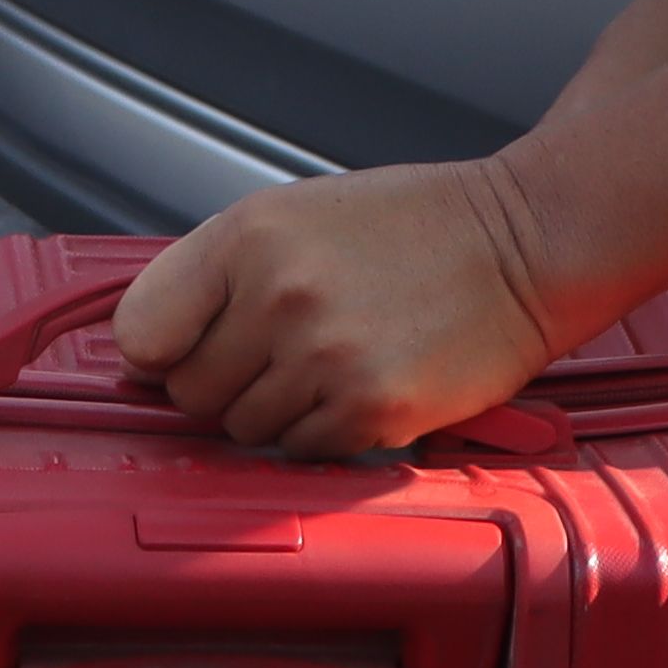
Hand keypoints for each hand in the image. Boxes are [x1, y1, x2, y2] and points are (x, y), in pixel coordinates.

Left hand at [114, 158, 568, 456]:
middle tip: (282, 354)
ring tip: (334, 360)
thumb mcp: (298, 214)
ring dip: (281, 412)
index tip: (182, 353)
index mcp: (247, 237)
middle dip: (227, 384)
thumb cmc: (415, 227)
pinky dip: (329, 433)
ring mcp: (324, 358)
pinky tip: (366, 383)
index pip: (142, 332)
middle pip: (192, 394)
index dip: (161, 352)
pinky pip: (306, 452)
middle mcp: (278, 297)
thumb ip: (221, 275)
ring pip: (247, 432)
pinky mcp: (371, 409)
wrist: (526, 242)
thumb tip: (153, 348)